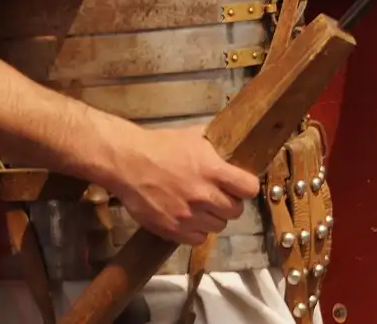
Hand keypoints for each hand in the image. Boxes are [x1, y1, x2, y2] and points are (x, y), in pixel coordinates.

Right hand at [107, 125, 258, 245]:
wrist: (127, 163)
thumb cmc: (161, 146)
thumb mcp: (195, 137)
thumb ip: (217, 147)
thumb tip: (232, 147)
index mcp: (213, 171)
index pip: (249, 189)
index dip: (247, 187)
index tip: (240, 186)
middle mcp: (203, 196)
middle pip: (236, 211)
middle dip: (230, 203)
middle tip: (220, 196)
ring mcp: (187, 215)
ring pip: (218, 226)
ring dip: (214, 218)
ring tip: (202, 207)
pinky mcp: (171, 229)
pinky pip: (198, 239)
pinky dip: (197, 231)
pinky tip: (190, 219)